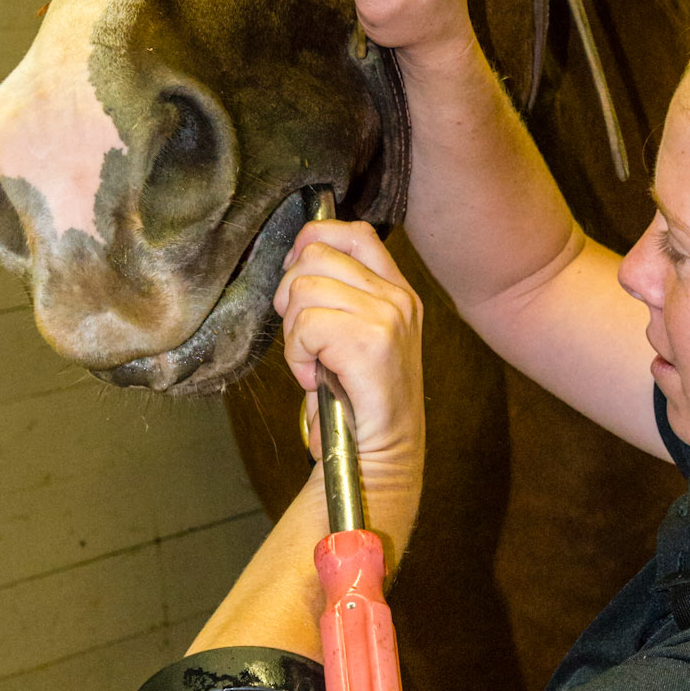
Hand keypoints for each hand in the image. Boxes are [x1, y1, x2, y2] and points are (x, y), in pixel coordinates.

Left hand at [274, 219, 424, 522]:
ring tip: (312, 363)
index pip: (353, 233)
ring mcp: (388, 316)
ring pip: (303, 288)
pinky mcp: (371, 341)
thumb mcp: (353, 334)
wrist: (378, 457)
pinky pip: (305, 325)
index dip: (313, 240)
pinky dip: (296, 356)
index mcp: (398, 290)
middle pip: (315, 255)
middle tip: (303, 338)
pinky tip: (314, 378)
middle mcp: (398, 297)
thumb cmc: (357, 401)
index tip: (297, 274)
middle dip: (291, 295)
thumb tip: (297, 256)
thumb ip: (337, 293)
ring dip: (294, 333)